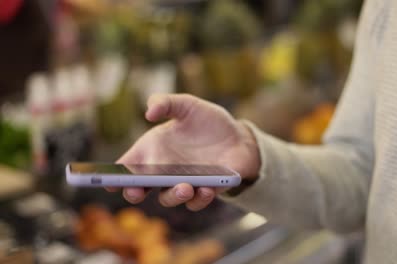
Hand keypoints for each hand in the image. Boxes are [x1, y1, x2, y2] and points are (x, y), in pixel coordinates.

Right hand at [107, 94, 259, 210]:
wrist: (238, 136)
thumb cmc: (207, 121)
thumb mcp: (187, 105)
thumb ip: (166, 103)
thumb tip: (149, 112)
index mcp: (153, 150)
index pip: (126, 166)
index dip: (112, 175)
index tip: (106, 180)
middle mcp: (164, 170)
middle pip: (140, 189)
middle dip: (134, 193)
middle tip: (136, 191)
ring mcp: (184, 182)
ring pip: (168, 198)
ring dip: (173, 196)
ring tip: (185, 187)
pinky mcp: (205, 190)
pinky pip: (197, 201)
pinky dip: (200, 198)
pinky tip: (206, 189)